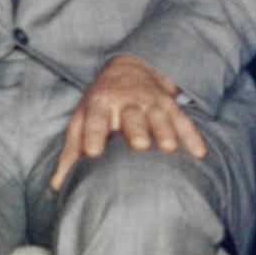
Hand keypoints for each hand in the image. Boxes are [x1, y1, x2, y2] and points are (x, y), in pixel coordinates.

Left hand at [52, 53, 206, 184]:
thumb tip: (56, 186)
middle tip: (140, 146)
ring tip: (169, 149)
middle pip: (132, 116)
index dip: (94, 135)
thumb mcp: (81, 120)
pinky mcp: (171, 105)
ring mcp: (152, 102)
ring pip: (160, 116)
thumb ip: (70, 153)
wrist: (130, 68)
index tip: (93, 153)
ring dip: (165, 131)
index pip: (96, 119)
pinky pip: (183, 120)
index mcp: (100, 104)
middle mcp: (127, 101)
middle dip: (137, 129)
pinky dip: (192, 136)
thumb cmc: (100, 103)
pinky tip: (199, 153)